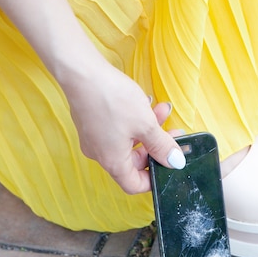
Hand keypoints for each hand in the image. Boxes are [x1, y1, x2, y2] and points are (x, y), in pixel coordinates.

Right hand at [64, 62, 184, 193]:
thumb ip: (162, 145)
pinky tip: (143, 102)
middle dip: (156, 145)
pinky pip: (117, 129)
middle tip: (173, 131)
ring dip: (148, 128)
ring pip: (128, 141)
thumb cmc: (112, 99)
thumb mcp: (146, 124)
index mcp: (112, 161)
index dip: (153, 178)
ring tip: (162, 110)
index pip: (133, 184)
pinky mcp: (91, 122)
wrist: (81, 72)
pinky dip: (133, 120)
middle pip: (133, 160)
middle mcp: (100, 154)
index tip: (169, 162)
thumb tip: (175, 162)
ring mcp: (93, 138)